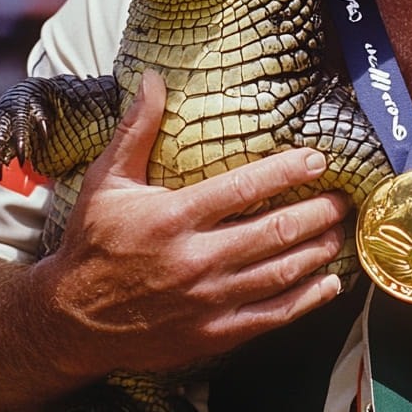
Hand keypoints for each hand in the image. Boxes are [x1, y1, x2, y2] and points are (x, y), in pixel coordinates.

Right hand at [33, 69, 350, 380]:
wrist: (69, 322)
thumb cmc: (92, 243)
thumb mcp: (107, 181)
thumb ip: (136, 129)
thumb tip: (153, 77)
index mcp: (172, 218)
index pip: (244, 189)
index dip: (287, 171)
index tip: (317, 158)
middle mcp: (194, 261)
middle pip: (273, 232)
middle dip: (317, 212)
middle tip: (342, 198)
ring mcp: (206, 302)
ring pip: (279, 273)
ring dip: (317, 251)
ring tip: (340, 231)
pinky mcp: (212, 334)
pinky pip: (271, 317)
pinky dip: (306, 300)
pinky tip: (329, 283)